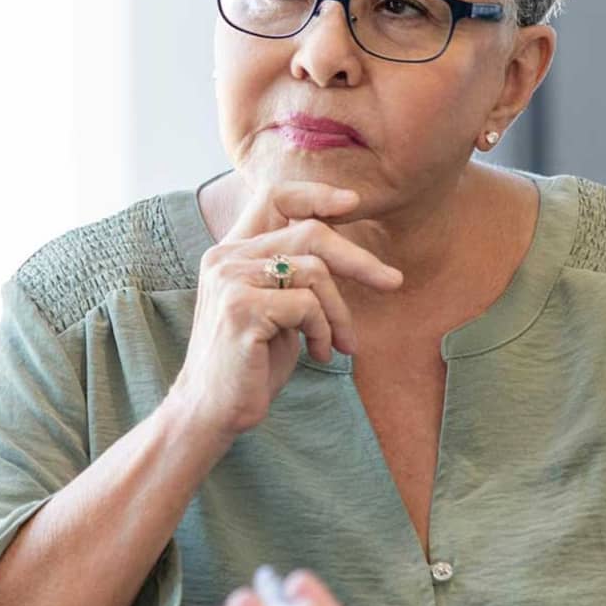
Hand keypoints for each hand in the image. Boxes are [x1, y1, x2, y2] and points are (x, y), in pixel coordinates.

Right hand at [166, 181, 402, 439]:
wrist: (212, 412)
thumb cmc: (252, 364)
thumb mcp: (278, 310)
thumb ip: (297, 276)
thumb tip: (349, 251)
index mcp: (231, 251)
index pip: (274, 196)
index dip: (316, 194)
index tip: (353, 203)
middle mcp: (225, 257)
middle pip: (309, 232)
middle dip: (358, 260)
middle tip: (392, 282)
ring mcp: (230, 280)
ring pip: (314, 272)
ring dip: (339, 312)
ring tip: (340, 343)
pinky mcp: (241, 309)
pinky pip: (307, 305)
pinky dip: (324, 331)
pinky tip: (318, 354)